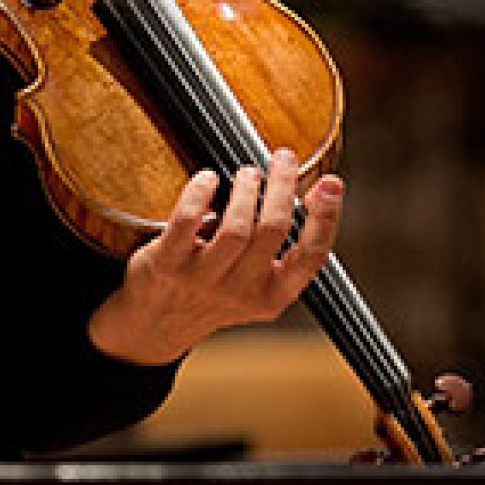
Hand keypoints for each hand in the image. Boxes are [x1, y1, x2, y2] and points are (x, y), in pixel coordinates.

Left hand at [88, 149, 342, 366]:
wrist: (154, 326)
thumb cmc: (213, 289)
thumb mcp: (256, 281)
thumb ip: (281, 243)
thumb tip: (318, 187)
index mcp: (273, 295)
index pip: (312, 256)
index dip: (326, 216)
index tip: (330, 182)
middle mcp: (241, 292)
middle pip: (273, 230)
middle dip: (283, 186)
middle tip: (283, 158)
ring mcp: (203, 280)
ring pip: (235, 229)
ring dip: (245, 191)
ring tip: (247, 173)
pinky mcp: (167, 265)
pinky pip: (187, 222)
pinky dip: (199, 193)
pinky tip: (207, 178)